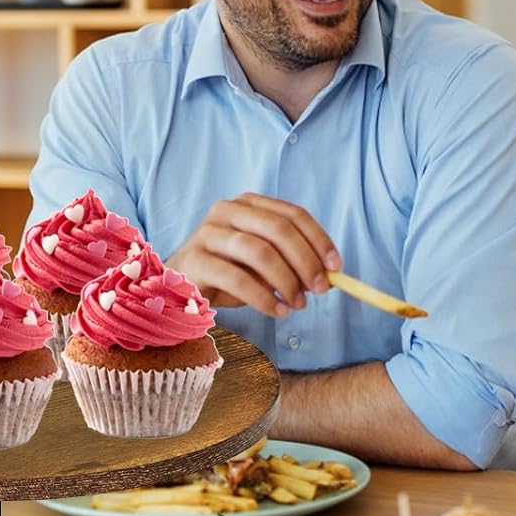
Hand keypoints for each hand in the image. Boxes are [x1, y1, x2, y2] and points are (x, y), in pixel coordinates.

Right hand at [166, 192, 341, 317]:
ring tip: (297, 305)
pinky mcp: (195, 260)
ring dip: (286, 281)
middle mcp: (227, 210)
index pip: (292, 214)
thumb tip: (329, 275)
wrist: (179, 288)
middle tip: (321, 290)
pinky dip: (263, 298)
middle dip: (306, 261)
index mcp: (248, 204)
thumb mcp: (264, 264)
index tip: (336, 267)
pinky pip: (237, 278)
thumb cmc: (227, 273)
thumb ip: (292, 262)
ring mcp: (208, 233)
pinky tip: (276, 311)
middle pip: (278, 229)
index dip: (319, 240)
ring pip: (259, 252)